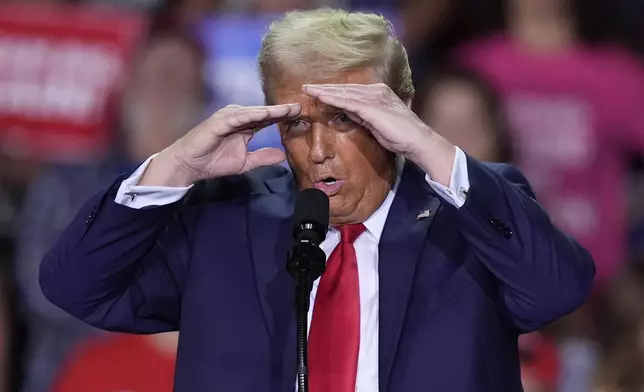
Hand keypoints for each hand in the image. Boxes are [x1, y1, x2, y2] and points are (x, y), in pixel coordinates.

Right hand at [139, 104, 300, 186]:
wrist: (190, 166)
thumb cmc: (213, 162)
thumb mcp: (245, 163)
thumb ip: (263, 158)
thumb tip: (283, 155)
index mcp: (245, 126)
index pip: (269, 119)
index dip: (285, 117)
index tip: (302, 116)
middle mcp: (238, 117)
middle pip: (264, 112)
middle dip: (283, 110)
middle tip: (301, 107)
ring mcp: (228, 117)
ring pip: (254, 112)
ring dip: (272, 110)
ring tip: (289, 109)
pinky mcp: (219, 122)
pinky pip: (239, 117)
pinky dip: (253, 115)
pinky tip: (266, 114)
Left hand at [302, 83, 430, 159]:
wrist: (417, 141)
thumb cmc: (400, 136)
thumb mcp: (376, 123)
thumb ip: (362, 115)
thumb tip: (348, 111)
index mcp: (378, 93)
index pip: (350, 91)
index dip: (333, 91)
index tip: (317, 91)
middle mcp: (376, 91)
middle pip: (345, 89)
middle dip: (325, 88)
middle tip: (306, 87)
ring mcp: (374, 98)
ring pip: (344, 93)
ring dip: (324, 91)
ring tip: (308, 90)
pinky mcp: (372, 107)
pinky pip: (347, 102)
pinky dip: (333, 99)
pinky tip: (321, 98)